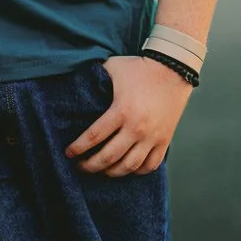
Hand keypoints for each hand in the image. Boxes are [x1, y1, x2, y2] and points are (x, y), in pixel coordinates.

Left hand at [65, 55, 193, 176]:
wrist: (172, 69)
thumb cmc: (139, 68)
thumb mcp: (113, 67)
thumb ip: (95, 78)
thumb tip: (77, 86)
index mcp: (121, 110)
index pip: (94, 136)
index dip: (78, 148)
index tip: (68, 152)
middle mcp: (137, 128)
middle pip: (109, 157)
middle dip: (90, 166)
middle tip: (80, 166)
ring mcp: (152, 137)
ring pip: (129, 167)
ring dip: (111, 173)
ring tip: (101, 170)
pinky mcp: (164, 141)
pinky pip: (149, 166)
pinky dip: (136, 171)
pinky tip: (126, 168)